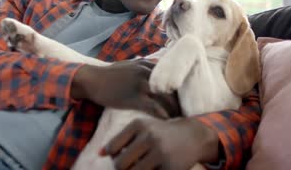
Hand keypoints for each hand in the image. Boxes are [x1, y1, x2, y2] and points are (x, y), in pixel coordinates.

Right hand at [71, 59, 179, 118]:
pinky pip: (154, 108)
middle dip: (180, 100)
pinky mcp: (134, 97)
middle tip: (185, 111)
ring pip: (166, 98)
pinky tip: (167, 122)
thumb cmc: (108, 74)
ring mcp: (141, 84)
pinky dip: (163, 115)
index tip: (183, 98)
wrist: (91, 80)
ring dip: (175, 110)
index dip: (178, 88)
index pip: (171, 75)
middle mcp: (147, 72)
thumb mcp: (128, 64)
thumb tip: (152, 68)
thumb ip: (142, 65)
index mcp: (147, 64)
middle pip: (172, 87)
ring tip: (180, 119)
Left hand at [101, 117, 218, 169]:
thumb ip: (120, 139)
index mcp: (138, 125)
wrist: (191, 135)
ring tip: (142, 165)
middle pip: (120, 165)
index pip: (112, 148)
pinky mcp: (171, 167)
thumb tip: (99, 153)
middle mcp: (149, 136)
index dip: (114, 156)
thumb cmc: (159, 132)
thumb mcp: (140, 128)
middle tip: (131, 164)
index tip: (123, 154)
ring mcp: (161, 152)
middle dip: (122, 168)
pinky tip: (155, 167)